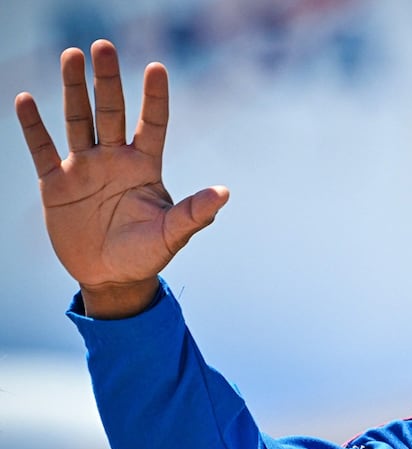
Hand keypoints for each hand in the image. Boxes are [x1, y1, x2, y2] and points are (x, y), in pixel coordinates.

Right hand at [15, 39, 228, 317]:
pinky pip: (43, 149)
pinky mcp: (56, 184)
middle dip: (107, 81)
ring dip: (74, 90)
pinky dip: (33, 126)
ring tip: (71, 55)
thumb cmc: (147, 255)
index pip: (153, 123)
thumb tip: (224, 193)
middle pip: (112, 112)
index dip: (154, 97)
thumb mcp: (172, 235)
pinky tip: (26, 100)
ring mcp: (85, 168)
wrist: (112, 278)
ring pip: (79, 120)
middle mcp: (115, 160)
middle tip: (103, 46)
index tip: (156, 67)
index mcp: (146, 167)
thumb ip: (195, 213)